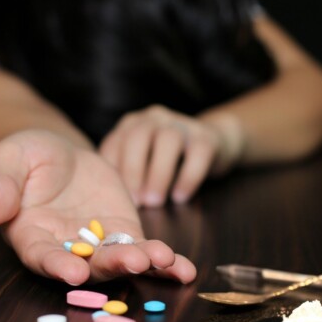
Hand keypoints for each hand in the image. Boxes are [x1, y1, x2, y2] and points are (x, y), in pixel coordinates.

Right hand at [0, 129, 195, 284]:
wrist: (59, 151)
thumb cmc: (26, 154)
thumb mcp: (9, 159)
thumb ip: (1, 185)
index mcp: (29, 235)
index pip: (40, 255)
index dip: (55, 265)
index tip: (72, 272)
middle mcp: (64, 248)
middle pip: (85, 266)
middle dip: (109, 266)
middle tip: (133, 262)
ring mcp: (96, 244)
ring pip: (117, 261)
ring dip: (142, 264)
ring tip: (165, 260)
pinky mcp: (122, 233)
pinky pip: (143, 250)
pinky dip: (163, 262)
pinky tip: (183, 268)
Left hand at [99, 105, 240, 206]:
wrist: (212, 142)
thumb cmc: (165, 158)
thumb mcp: (142, 159)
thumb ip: (124, 171)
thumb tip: (110, 201)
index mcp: (132, 124)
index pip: (115, 142)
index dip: (113, 171)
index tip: (114, 199)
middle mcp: (154, 118)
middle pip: (138, 136)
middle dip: (133, 171)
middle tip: (135, 202)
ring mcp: (182, 124)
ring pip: (168, 140)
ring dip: (159, 174)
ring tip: (155, 202)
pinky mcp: (207, 137)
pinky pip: (198, 153)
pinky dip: (187, 178)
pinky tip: (179, 198)